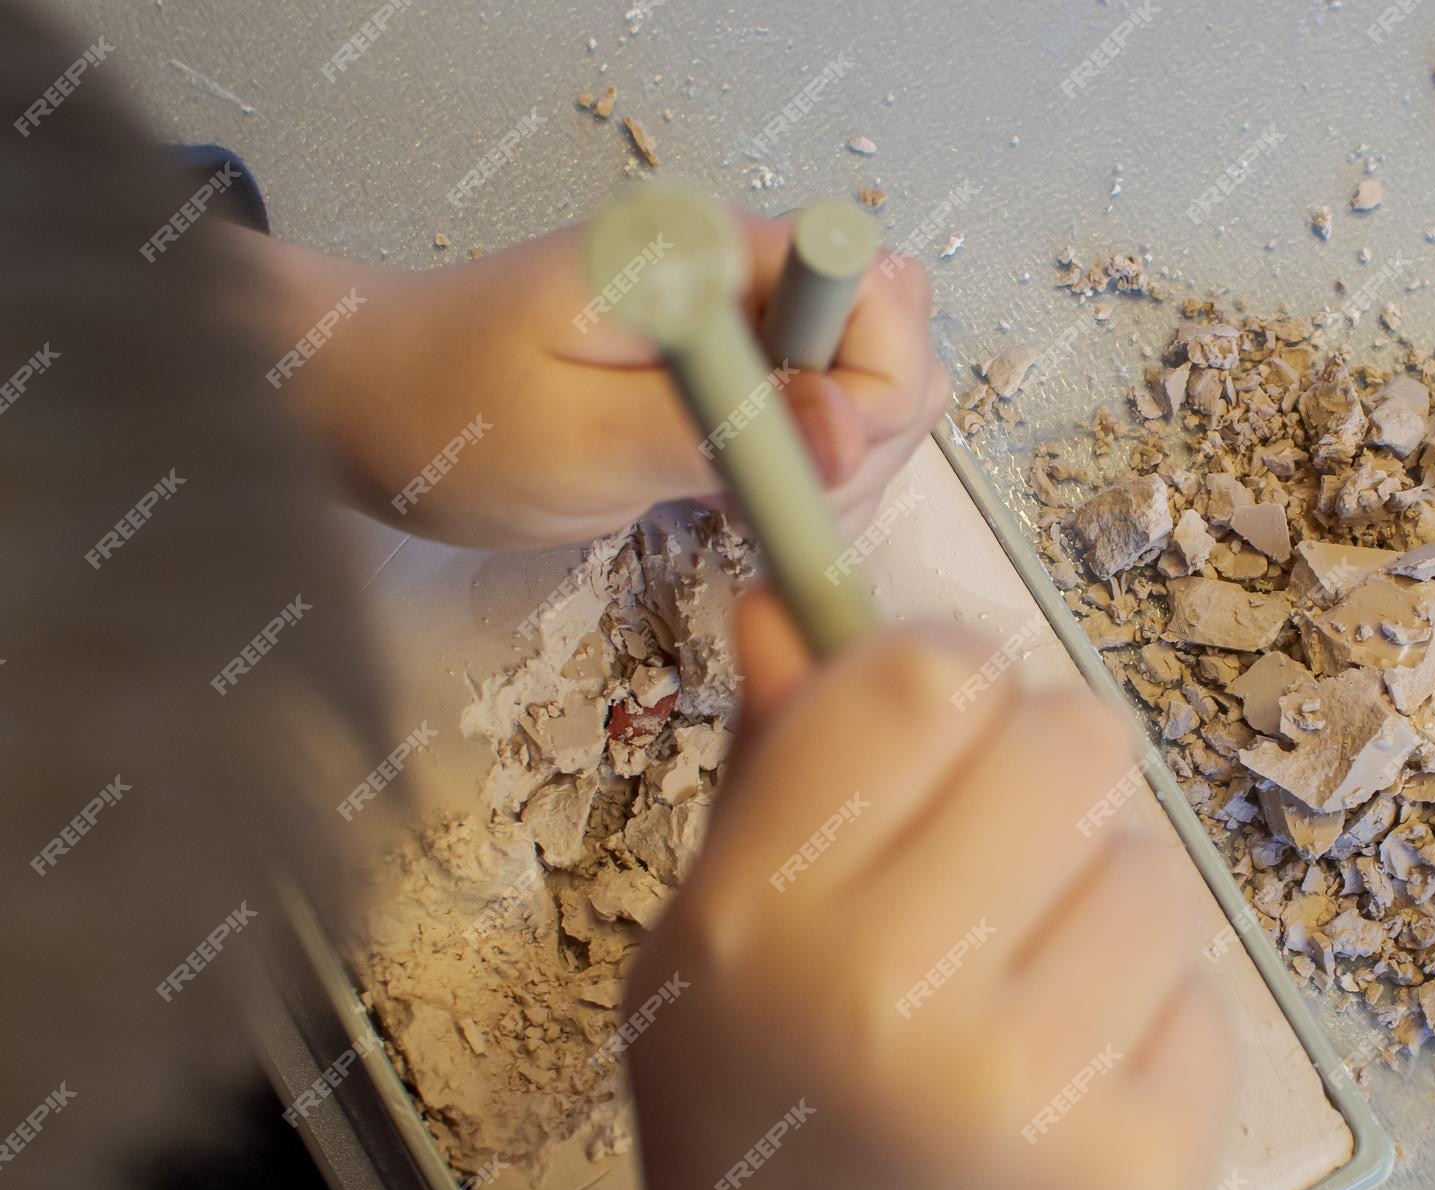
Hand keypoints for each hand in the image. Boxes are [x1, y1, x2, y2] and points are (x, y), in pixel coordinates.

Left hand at [231, 212, 947, 548]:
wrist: (362, 405)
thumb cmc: (443, 412)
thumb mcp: (575, 439)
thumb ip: (716, 432)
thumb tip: (849, 433)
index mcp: (709, 257)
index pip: (879, 295)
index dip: (869, 394)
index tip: (799, 471)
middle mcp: (742, 278)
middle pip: (893, 347)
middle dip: (861, 445)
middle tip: (760, 505)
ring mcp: (741, 328)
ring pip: (866, 396)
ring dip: (831, 473)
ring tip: (730, 507)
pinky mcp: (729, 375)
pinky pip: (817, 425)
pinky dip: (796, 480)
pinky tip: (723, 502)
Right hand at [621, 589, 1232, 1189]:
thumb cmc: (765, 1154)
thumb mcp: (712, 956)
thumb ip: (768, 771)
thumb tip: (786, 603)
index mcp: (758, 923)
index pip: (919, 679)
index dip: (945, 676)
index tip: (939, 720)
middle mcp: (888, 993)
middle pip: (1066, 737)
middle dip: (1039, 777)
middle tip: (996, 860)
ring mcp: (1026, 1085)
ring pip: (1150, 860)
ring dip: (1098, 903)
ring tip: (1023, 997)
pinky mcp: (1139, 1162)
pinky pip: (1198, 987)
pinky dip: (1144, 1020)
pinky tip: (1067, 1085)